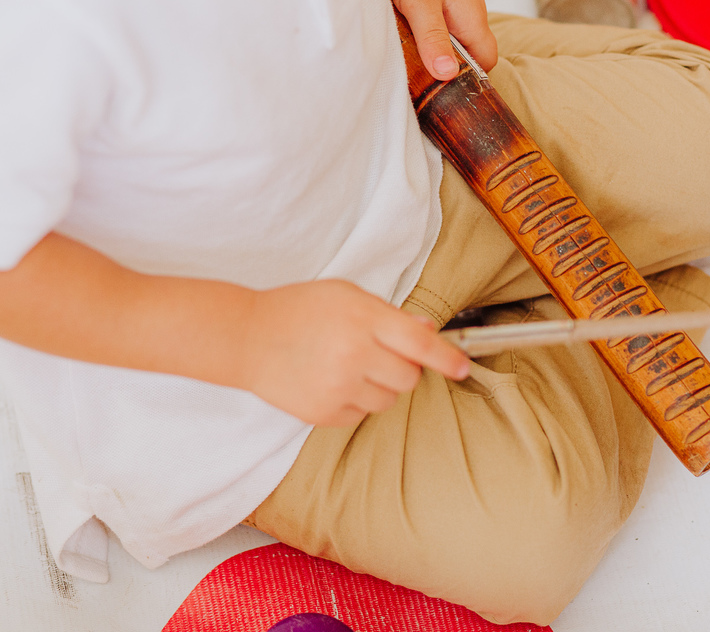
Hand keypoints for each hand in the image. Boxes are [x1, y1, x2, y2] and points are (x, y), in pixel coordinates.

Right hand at [238, 279, 471, 426]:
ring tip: (350, 366)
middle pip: (410, 378)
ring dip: (380, 386)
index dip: (448, 359)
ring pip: (389, 400)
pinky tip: (332, 381)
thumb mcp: (346, 295)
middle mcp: (354, 355)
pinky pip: (362, 414)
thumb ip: (390, 314)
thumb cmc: (299, 309)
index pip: (421, 344)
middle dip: (404, 368)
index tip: (463, 368)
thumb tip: (429, 333)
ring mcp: (339, 387)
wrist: (246, 338)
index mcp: (363, 319)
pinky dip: (356, 401)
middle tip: (379, 354)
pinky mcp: (325, 413)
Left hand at [354, 0, 496, 79]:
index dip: (472, 79)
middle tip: (422, 78)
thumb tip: (449, 76)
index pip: (487, 61)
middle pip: (470, 49)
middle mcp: (468, 7)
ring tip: (410, 55)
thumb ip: (434, 40)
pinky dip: (424, 28)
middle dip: (450, 65)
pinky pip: (437, 18)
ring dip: (434, 46)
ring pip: (452, 33)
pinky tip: (403, 28)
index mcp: (473, 14)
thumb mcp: (418, 2)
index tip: (447, 93)